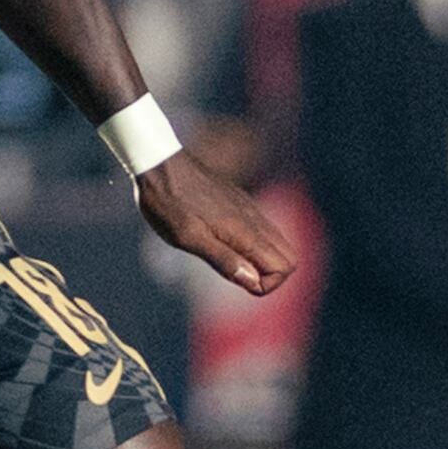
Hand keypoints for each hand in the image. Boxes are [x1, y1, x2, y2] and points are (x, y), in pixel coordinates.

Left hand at [135, 151, 297, 295]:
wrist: (159, 164)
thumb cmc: (169, 204)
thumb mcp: (188, 238)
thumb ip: (223, 260)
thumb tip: (253, 281)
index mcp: (245, 232)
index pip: (284, 267)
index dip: (265, 284)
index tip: (236, 281)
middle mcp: (254, 219)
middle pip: (288, 257)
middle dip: (269, 275)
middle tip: (234, 274)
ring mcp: (249, 209)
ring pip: (277, 243)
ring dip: (261, 260)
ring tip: (225, 259)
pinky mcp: (240, 202)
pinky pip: (262, 229)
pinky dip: (253, 245)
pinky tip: (223, 242)